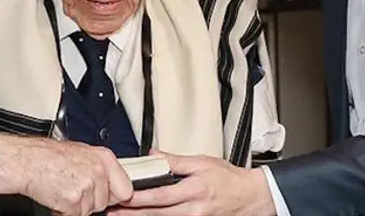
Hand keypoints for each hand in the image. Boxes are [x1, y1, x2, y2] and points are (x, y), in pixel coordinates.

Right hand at [0, 134, 132, 215]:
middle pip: (106, 202)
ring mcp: (86, 187)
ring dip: (76, 206)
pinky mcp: (73, 201)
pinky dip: (65, 211)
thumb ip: (98, 167)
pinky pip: (75, 215)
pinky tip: (57, 195)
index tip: (107, 196)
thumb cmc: (48, 155)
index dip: (114, 195)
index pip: (126, 189)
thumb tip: (110, 181)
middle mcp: (98, 171)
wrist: (26, 161)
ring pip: (90, 210)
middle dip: (91, 201)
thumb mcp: (80, 152)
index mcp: (104, 158)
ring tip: (63, 188)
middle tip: (74, 188)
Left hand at [108, 153, 275, 215]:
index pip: (160, 195)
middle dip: (132, 212)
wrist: (253, 198)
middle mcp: (193, 209)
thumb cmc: (230, 180)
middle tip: (112, 210)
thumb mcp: (203, 162)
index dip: (139, 197)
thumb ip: (176, 161)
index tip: (122, 194)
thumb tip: (154, 156)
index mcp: (194, 190)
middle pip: (156, 212)